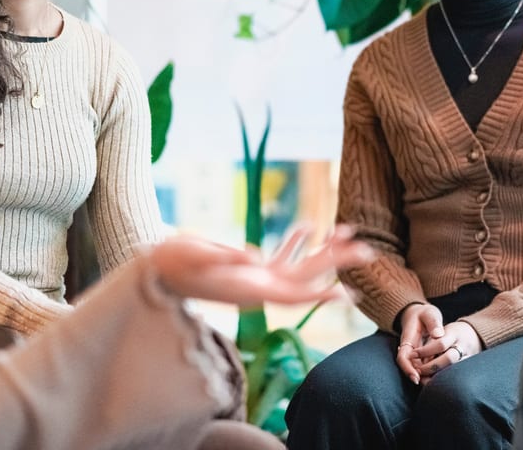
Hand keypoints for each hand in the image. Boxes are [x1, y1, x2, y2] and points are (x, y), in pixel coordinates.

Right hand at [152, 225, 373, 305]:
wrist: (153, 270)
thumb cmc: (171, 262)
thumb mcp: (196, 255)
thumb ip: (225, 255)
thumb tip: (254, 255)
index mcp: (250, 289)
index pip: (294, 295)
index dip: (321, 295)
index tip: (348, 293)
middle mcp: (258, 287)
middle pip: (306, 278)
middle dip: (337, 264)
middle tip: (369, 251)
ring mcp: (253, 278)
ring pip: (297, 267)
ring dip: (322, 250)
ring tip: (347, 229)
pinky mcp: (246, 269)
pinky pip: (277, 258)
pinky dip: (294, 243)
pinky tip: (307, 227)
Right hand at [395, 303, 443, 383]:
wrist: (418, 314)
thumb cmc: (424, 314)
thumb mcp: (429, 314)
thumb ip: (433, 323)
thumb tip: (438, 334)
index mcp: (408, 339)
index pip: (403, 357)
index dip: (407, 368)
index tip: (416, 377)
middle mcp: (409, 348)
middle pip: (408, 366)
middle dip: (416, 376)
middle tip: (427, 385)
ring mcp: (414, 352)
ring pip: (416, 367)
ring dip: (423, 376)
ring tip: (434, 385)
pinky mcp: (421, 355)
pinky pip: (423, 365)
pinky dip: (428, 372)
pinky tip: (438, 377)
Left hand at [413, 320, 481, 383]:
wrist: (475, 335)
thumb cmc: (453, 333)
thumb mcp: (442, 330)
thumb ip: (432, 342)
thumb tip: (417, 358)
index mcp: (454, 334)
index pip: (440, 344)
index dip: (425, 351)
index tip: (412, 355)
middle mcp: (463, 346)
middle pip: (448, 359)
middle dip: (430, 367)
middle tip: (418, 370)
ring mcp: (469, 357)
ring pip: (454, 370)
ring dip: (437, 376)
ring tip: (424, 379)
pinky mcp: (470, 367)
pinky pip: (457, 375)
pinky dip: (445, 379)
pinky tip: (434, 381)